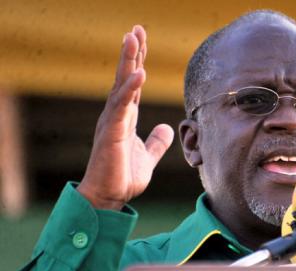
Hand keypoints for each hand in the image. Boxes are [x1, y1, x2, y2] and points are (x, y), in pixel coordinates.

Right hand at [77, 25, 173, 209]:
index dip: (138, 62)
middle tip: (136, 29)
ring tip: (133, 37)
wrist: (109, 197)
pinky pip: (122, 106)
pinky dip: (130, 89)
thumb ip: (157, 141)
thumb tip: (167, 128)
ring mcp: (112, 122)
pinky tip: (139, 72)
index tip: (142, 41)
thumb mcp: (148, 156)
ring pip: (120, 85)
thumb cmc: (123, 176)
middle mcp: (117, 115)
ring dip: (128, 61)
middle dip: (132, 53)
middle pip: (126, 78)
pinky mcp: (111, 133)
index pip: (133, 84)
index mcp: (125, 118)